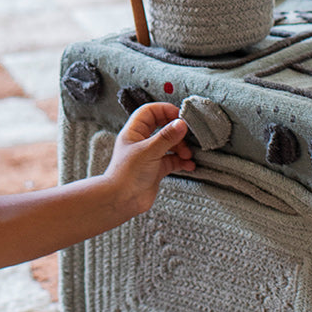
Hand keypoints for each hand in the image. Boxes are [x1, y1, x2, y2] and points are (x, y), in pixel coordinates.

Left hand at [104, 102, 194, 217]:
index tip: (180, 116)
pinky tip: (189, 165)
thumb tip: (182, 123)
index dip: (164, 110)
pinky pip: (172, 160)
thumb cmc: (128, 173)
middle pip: (162, 126)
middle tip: (188, 134)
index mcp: (134, 132)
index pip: (149, 112)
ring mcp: (150, 155)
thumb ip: (167, 137)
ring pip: (170, 144)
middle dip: (176, 131)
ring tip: (187, 154)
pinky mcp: (156, 169)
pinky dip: (182, 161)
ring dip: (181, 147)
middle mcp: (141, 142)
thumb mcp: (149, 151)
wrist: (121, 200)